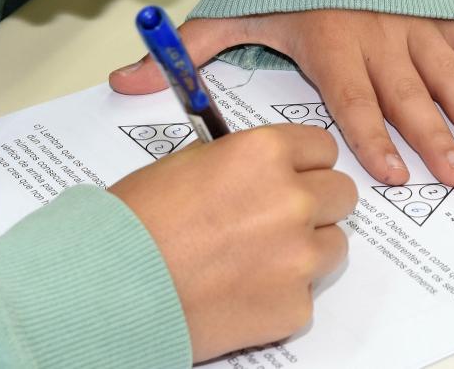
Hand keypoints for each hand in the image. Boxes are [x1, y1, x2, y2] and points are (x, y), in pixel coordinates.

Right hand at [109, 124, 355, 361]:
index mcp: (263, 154)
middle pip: (341, 193)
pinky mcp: (294, 306)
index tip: (295, 175)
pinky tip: (240, 290)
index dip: (305, 163)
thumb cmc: (136, 223)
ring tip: (255, 258)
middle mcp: (291, 199)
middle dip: (314, 204)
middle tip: (276, 218)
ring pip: (333, 244)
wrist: (112, 286)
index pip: (322, 147)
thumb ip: (237, 160)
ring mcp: (298, 256)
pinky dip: (281, 292)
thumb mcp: (185, 164)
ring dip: (305, 248)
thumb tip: (259, 165)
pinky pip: (306, 292)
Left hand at [110, 9, 453, 186]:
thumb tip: (121, 82)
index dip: (370, 136)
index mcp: (327, 43)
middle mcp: (375, 37)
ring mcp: (411, 24)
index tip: (389, 174)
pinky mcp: (435, 13)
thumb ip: (184, 53)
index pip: (350, 97)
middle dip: (433, 137)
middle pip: (406, 94)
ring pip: (446, 74)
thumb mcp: (229, 12)